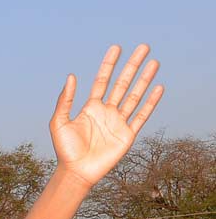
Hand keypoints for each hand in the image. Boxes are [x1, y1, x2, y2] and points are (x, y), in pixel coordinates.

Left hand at [50, 44, 163, 186]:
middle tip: (143, 47)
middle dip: (132, 66)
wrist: (77, 171)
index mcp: (91, 107)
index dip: (109, 64)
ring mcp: (118, 122)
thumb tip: (72, 76)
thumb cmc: (65, 149)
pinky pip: (141, 116)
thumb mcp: (59, 122)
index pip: (103, 80)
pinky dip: (150, 102)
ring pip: (135, 96)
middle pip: (122, 83)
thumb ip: (65, 100)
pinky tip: (158, 88)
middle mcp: (107, 112)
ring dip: (145, 79)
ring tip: (154, 62)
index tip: (116, 48)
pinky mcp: (127, 135)